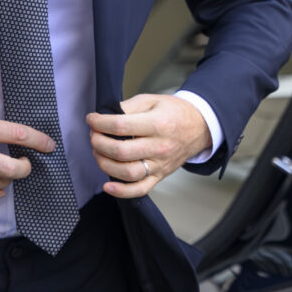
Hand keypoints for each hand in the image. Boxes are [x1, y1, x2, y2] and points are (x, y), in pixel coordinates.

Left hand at [86, 93, 211, 198]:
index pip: (120, 125)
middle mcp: (160, 146)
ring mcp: (160, 164)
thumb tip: (105, 115)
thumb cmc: (174, 112)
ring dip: (105, 163)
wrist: (199, 127)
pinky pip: (140, 189)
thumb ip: (128, 107)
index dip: (100, 123)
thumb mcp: (151, 100)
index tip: (91, 119)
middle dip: (98, 143)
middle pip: (121, 151)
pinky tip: (108, 185)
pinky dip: (122, 191)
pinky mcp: (160, 176)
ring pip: (128, 172)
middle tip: (93, 135)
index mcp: (157, 124)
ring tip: (98, 152)